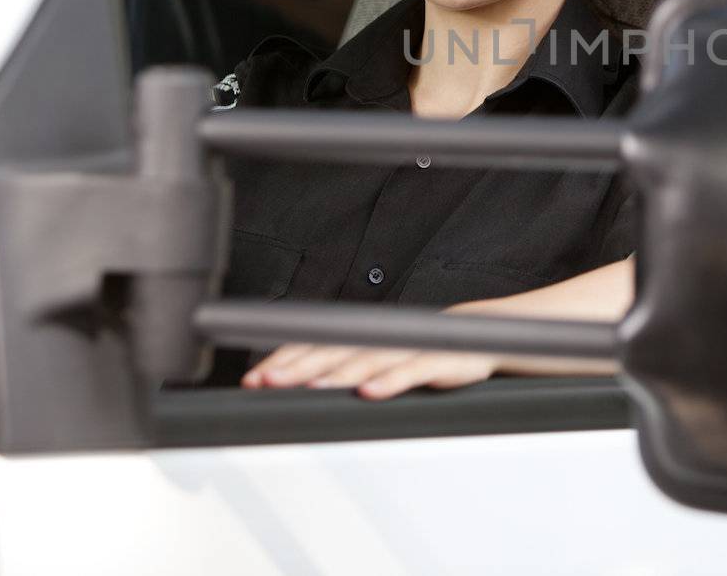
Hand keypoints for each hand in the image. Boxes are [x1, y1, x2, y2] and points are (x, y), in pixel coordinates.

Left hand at [241, 342, 498, 398]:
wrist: (474, 335)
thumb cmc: (418, 353)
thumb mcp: (376, 361)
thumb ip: (341, 371)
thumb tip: (298, 388)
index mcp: (359, 341)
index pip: (313, 347)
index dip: (282, 362)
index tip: (252, 380)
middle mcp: (377, 342)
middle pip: (331, 353)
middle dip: (296, 367)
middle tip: (266, 381)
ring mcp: (405, 350)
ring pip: (366, 361)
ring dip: (336, 374)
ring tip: (308, 385)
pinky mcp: (435, 362)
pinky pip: (410, 372)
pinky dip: (389, 382)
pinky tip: (370, 392)